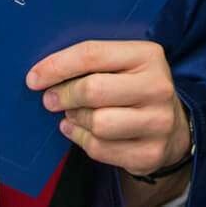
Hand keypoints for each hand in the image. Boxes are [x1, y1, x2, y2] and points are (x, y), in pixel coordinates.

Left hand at [28, 40, 189, 177]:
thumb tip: (42, 75)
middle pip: (92, 89)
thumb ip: (90, 62)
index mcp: (148, 55)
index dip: (57, 66)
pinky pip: (99, 149)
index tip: (34, 78)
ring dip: (76, 119)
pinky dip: (82, 140)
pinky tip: (82, 131)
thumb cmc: (133, 88)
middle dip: (64, 95)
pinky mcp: (150, 152)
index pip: (92, 54)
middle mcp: (158, 87)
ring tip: (75, 114)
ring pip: (96, 123)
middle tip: (51, 99)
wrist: (171, 126)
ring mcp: (158, 122)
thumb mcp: (122, 64)